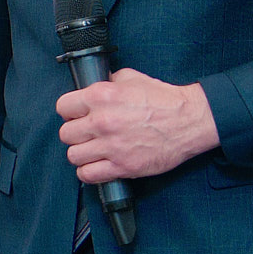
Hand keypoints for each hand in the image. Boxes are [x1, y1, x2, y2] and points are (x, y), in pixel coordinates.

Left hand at [57, 70, 218, 182]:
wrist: (190, 121)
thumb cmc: (164, 100)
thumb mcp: (132, 78)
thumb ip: (107, 82)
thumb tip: (92, 86)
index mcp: (102, 97)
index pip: (63, 107)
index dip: (70, 111)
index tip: (77, 115)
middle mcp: (102, 122)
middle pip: (66, 134)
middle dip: (75, 133)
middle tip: (87, 133)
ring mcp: (111, 146)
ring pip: (74, 156)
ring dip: (81, 153)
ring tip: (93, 149)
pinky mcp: (123, 167)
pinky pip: (88, 175)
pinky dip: (89, 172)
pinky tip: (97, 164)